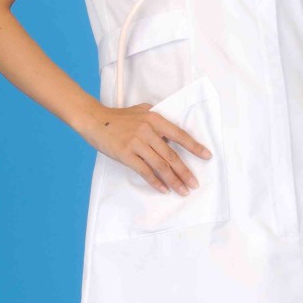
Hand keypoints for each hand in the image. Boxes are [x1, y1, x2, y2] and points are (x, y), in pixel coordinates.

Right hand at [84, 102, 212, 194]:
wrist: (95, 120)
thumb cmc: (119, 117)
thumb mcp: (142, 111)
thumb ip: (158, 121)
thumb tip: (172, 136)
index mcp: (155, 119)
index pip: (180, 135)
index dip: (194, 147)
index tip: (207, 156)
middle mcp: (148, 131)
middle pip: (171, 156)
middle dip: (185, 172)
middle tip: (194, 184)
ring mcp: (136, 143)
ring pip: (160, 166)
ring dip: (173, 180)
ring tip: (183, 191)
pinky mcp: (126, 155)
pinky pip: (144, 171)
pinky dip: (155, 182)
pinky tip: (163, 189)